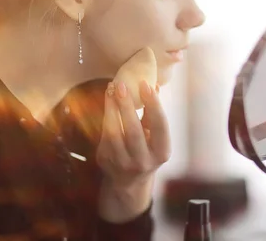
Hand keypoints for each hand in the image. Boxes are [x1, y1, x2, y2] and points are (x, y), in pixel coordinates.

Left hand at [96, 80, 169, 221]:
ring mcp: (123, 163)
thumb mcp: (155, 137)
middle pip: (134, 131)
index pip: (160, 126)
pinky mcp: (106, 160)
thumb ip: (153, 114)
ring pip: (114, 133)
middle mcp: (143, 161)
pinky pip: (104, 135)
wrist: (129, 182)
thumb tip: (153, 85)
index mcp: (162, 153)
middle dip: (126, 106)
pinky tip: (107, 100)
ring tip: (111, 89)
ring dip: (111, 108)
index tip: (146, 84)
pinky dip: (105, 115)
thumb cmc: (146, 150)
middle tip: (121, 84)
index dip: (153, 104)